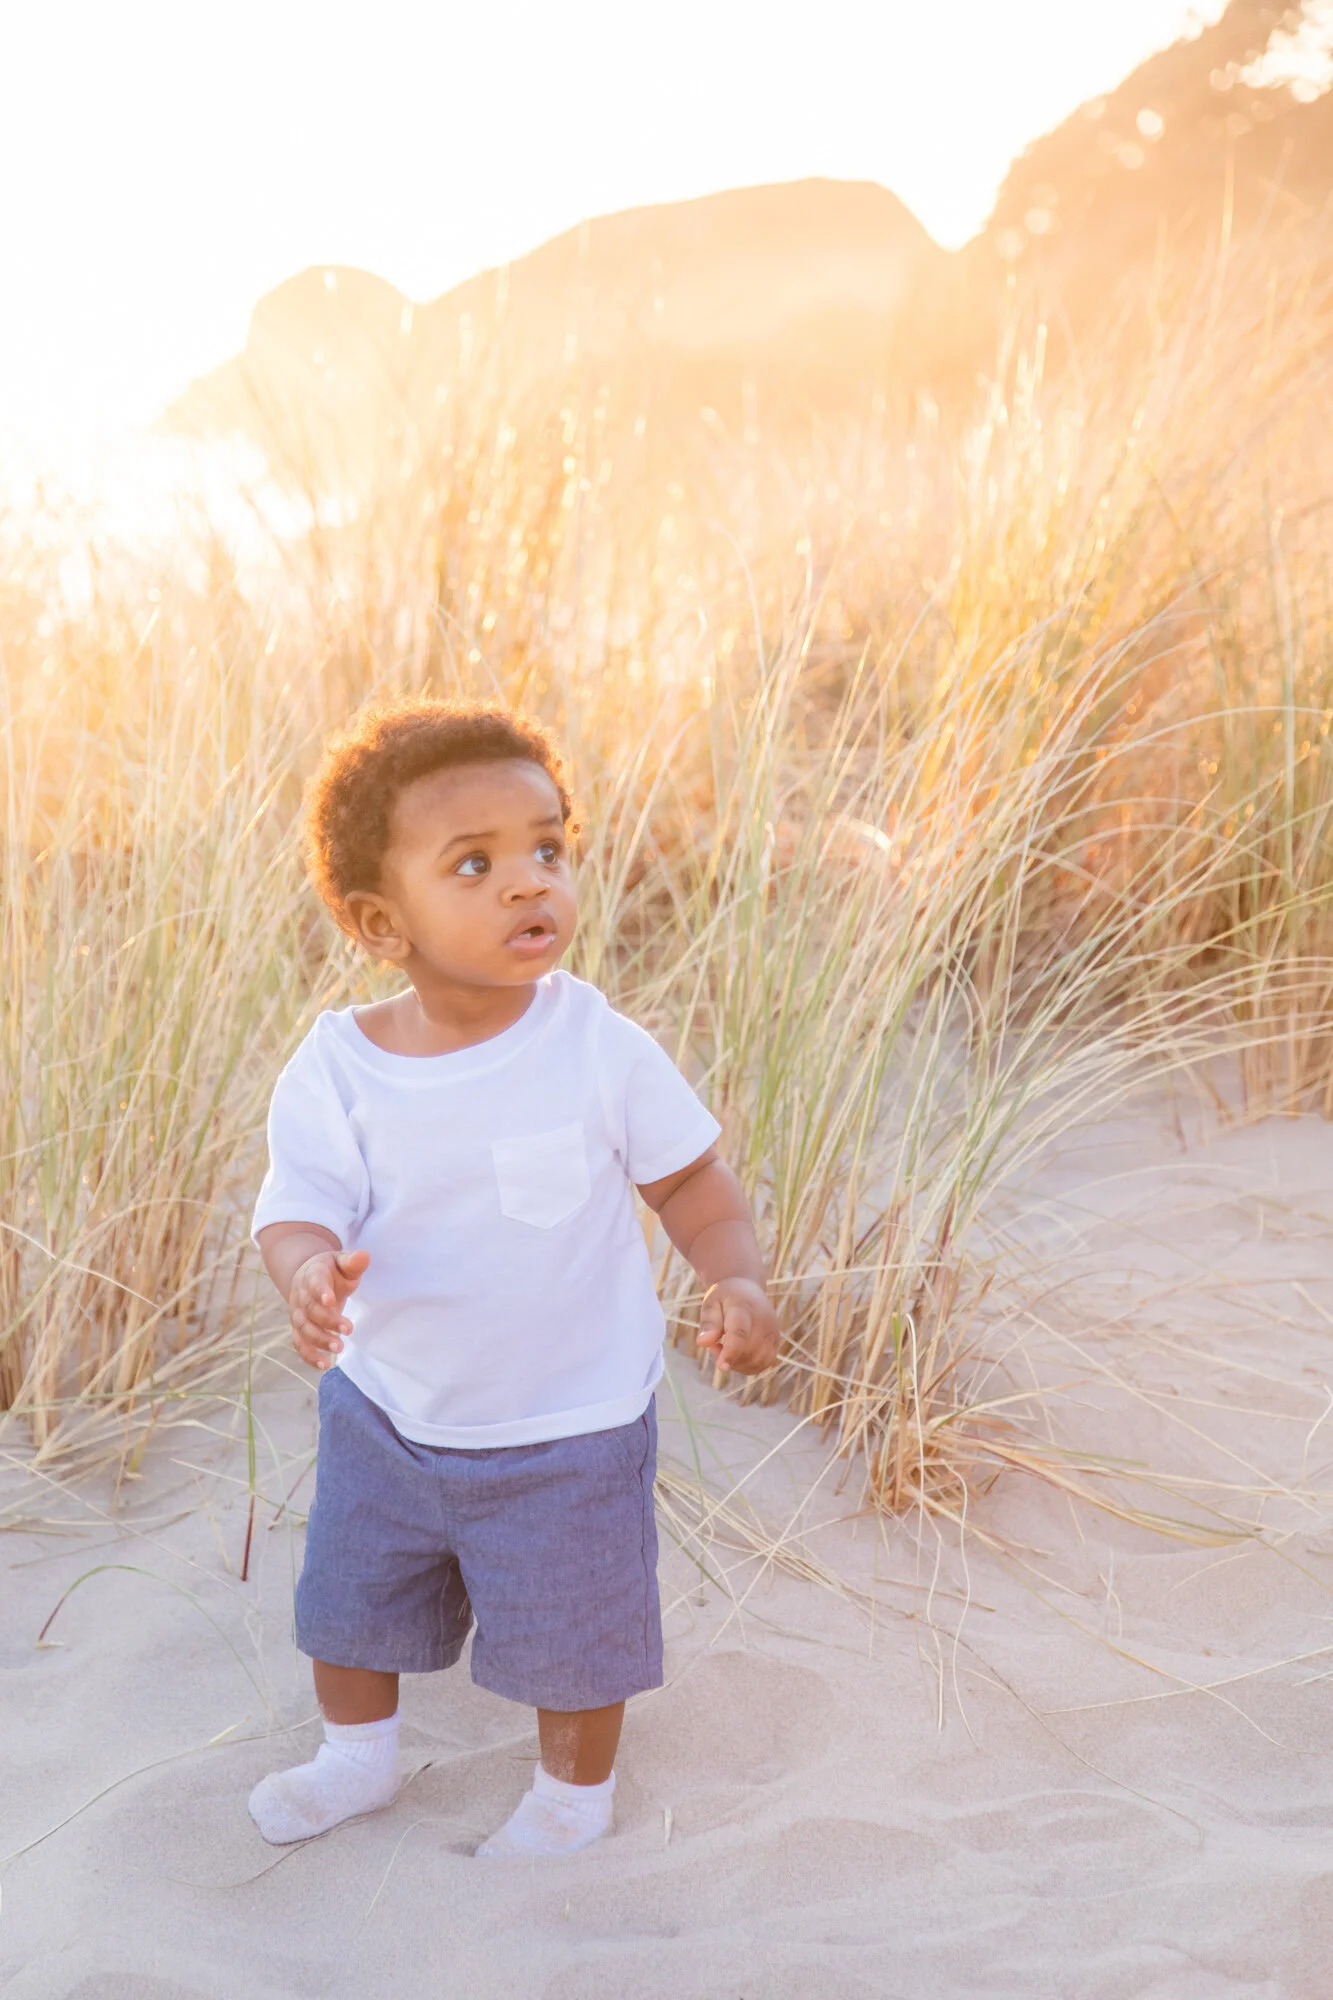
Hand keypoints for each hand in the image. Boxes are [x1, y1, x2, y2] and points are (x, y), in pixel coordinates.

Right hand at [288, 1248, 369, 1370]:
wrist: (308, 1277)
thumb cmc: (332, 1271)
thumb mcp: (343, 1262)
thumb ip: (353, 1262)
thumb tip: (364, 1255)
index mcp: (313, 1275)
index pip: (315, 1283)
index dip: (321, 1291)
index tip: (331, 1301)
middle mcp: (301, 1296)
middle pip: (310, 1310)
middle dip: (327, 1321)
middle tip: (349, 1329)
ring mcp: (297, 1314)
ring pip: (303, 1329)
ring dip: (319, 1340)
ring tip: (339, 1348)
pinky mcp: (298, 1329)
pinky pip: (299, 1344)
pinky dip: (309, 1356)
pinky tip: (325, 1365)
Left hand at [696, 1276, 779, 1375]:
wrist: (748, 1289)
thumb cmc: (726, 1298)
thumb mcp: (711, 1303)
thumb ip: (708, 1322)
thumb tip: (702, 1342)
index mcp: (744, 1308)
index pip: (740, 1334)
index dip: (731, 1352)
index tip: (721, 1367)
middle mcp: (764, 1321)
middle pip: (748, 1352)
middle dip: (727, 1356)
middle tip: (713, 1344)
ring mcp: (773, 1332)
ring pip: (756, 1362)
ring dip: (737, 1363)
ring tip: (725, 1347)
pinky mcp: (776, 1342)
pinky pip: (763, 1364)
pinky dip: (748, 1366)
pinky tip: (737, 1354)